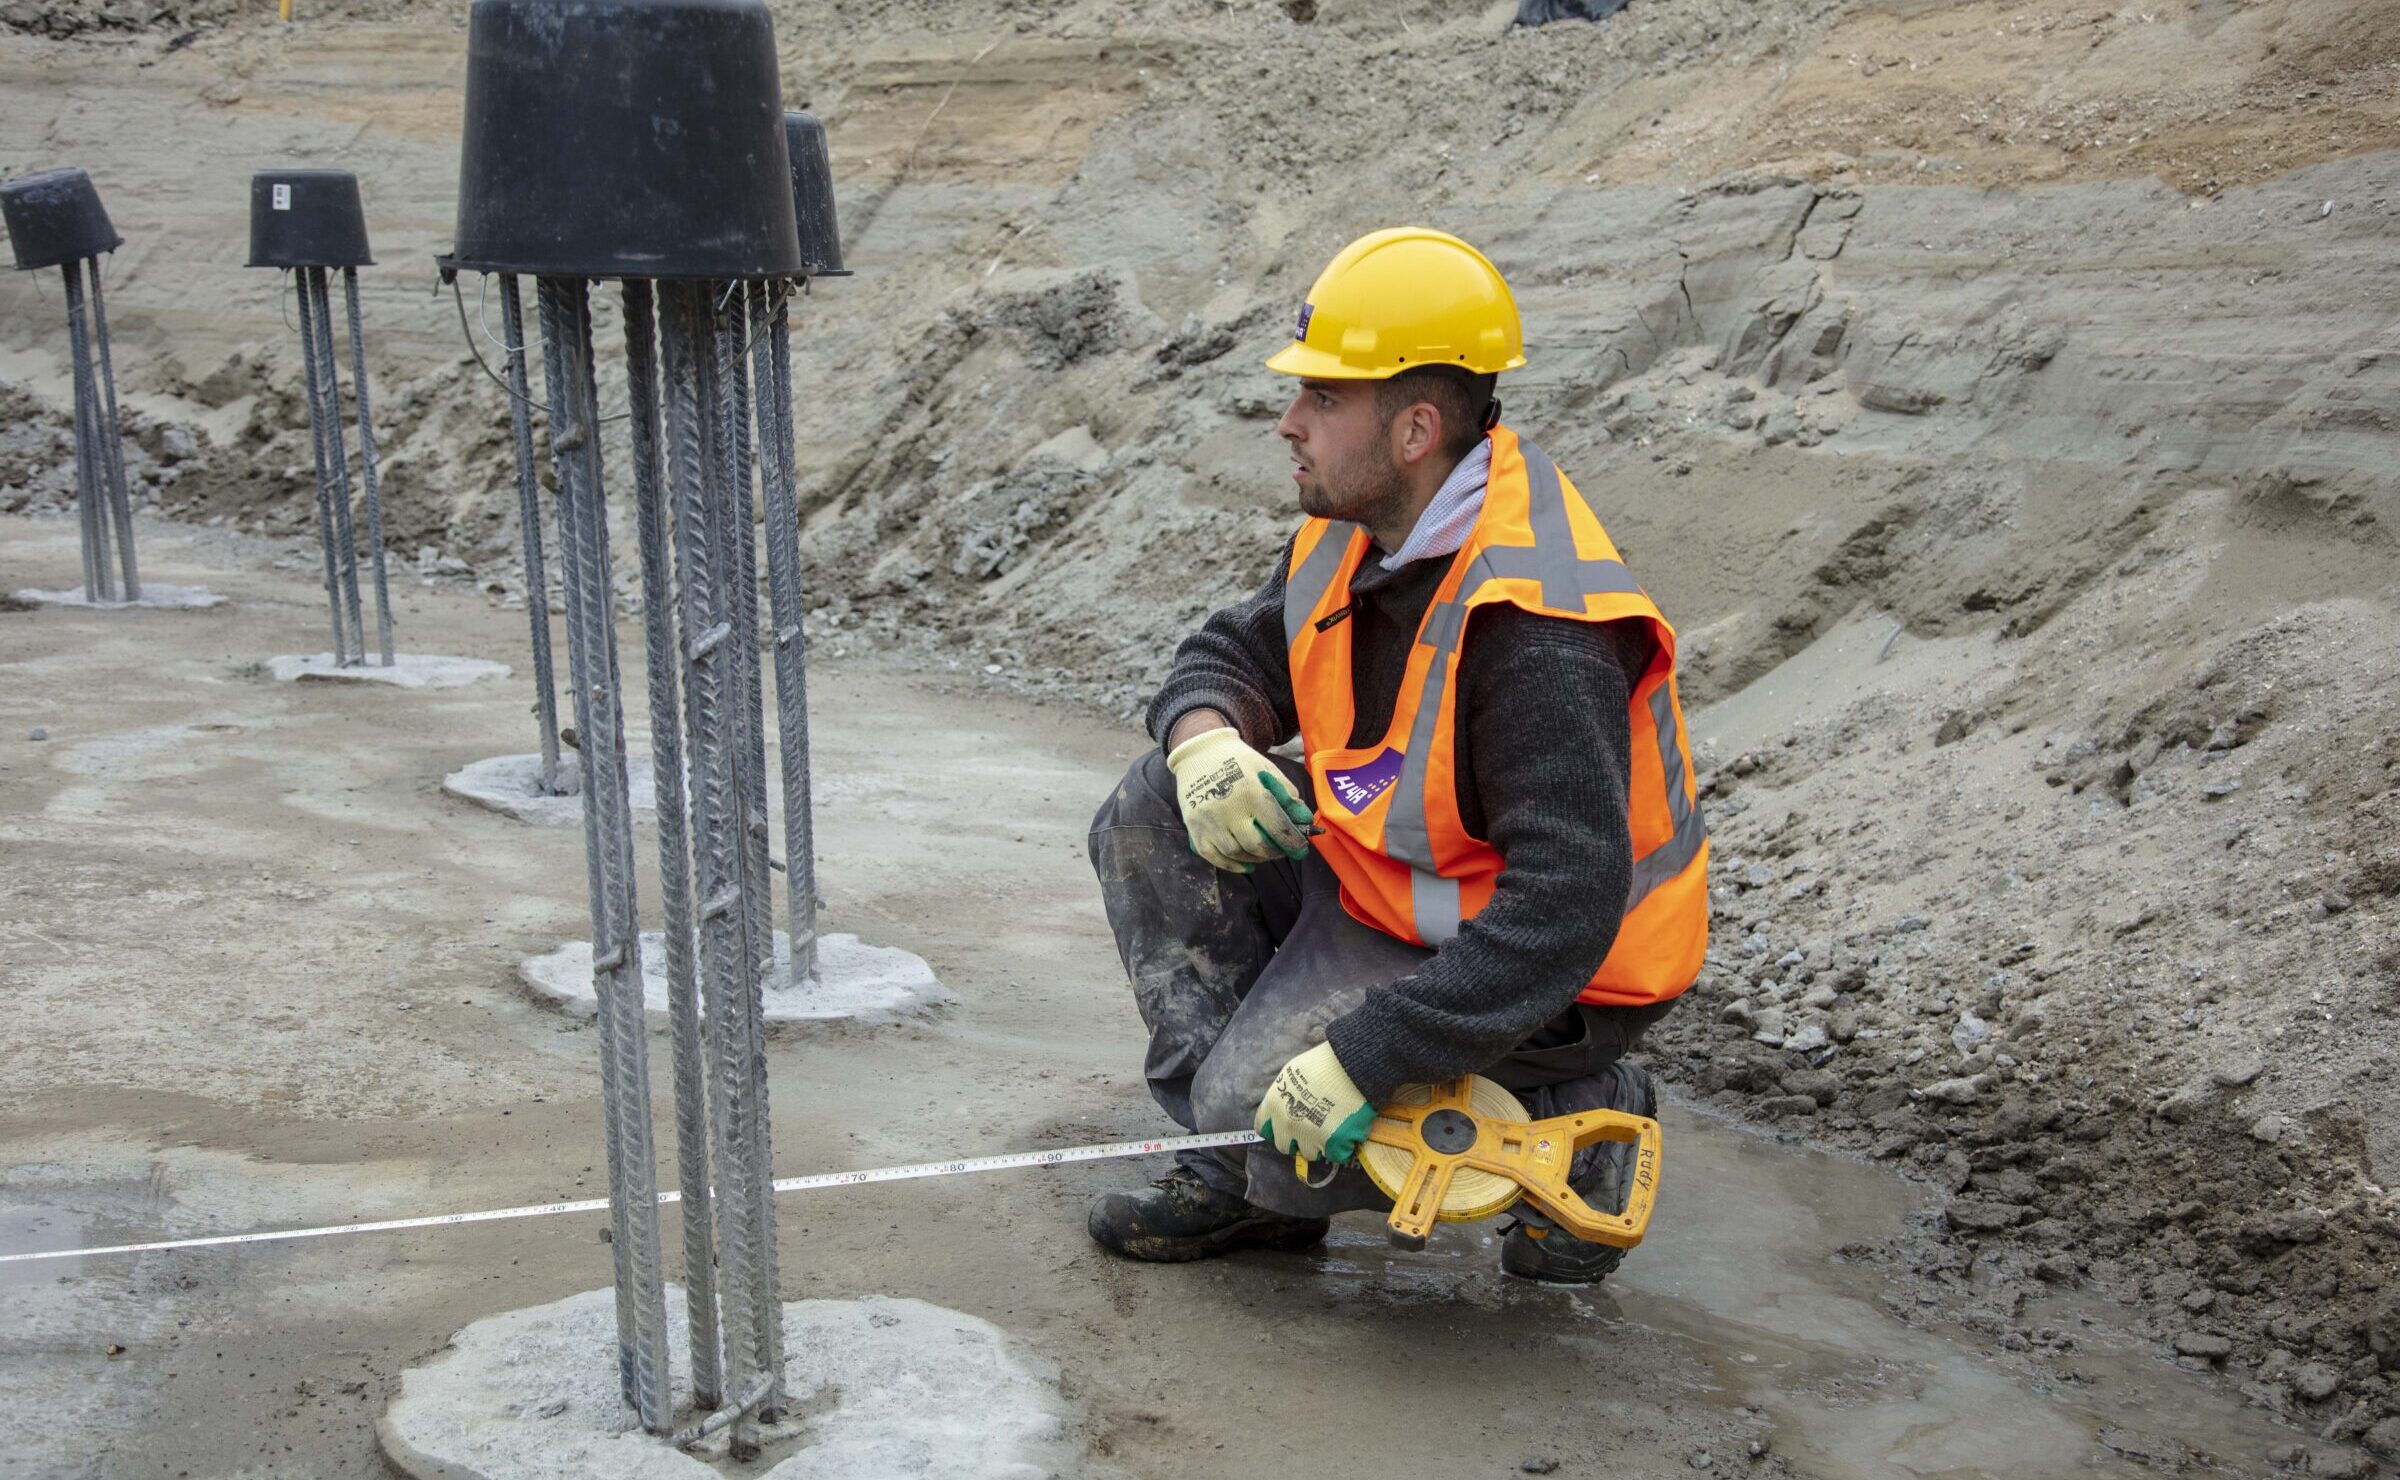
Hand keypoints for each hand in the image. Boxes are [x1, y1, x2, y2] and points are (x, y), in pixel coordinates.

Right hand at [1165, 727, 1314, 873]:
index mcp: (1251, 792)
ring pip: (1235, 854)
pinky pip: (1213, 857)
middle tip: (1282, 850)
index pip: (1277, 827)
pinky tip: (1246, 864)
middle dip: (1275, 852)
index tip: (1300, 848)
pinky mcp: (1194, 827)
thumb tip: (1302, 820)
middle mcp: (1228, 809)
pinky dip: (1232, 866)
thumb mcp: (1267, 769)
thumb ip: (1287, 795)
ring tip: (1264, 853)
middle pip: (1256, 846)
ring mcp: (1209, 821)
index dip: (1293, 843)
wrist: (1200, 752)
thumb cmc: (1239, 760)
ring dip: (1255, 859)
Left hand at [1255, 1041, 1372, 1166]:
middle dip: (1296, 1140)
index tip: (1285, 1126)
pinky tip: (1347, 1133)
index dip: (1275, 1127)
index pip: (1263, 1127)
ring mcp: (1308, 1137)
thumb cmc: (1322, 1064)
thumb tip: (1289, 1105)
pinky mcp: (1332, 1145)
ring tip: (1332, 1129)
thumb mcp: (1292, 1073)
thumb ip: (1286, 1096)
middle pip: (1283, 1145)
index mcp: (1273, 1106)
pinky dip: (1342, 1147)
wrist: (1349, 1068)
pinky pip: (1336, 1155)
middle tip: (1311, 1129)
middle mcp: (1286, 1125)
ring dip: (1319, 1145)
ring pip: (1309, 1153)